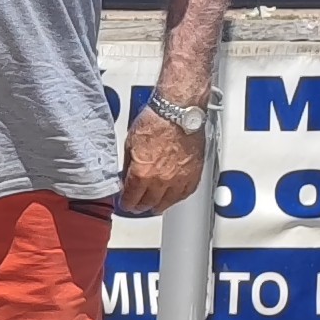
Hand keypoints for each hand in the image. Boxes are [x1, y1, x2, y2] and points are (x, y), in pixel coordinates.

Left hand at [117, 102, 207, 216]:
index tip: (124, 204)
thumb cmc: (156, 122)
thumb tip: (126, 175)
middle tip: (136, 206)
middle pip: (149, 203)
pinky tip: (173, 198)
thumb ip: (129, 164)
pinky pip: (186, 193)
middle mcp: (162, 180)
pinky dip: (177, 198)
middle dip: (140, 206)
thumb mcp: (130, 144)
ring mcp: (180, 178)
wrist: (178, 112)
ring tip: (153, 206)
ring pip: (168, 202)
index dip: (126, 203)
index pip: (131, 198)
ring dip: (159, 206)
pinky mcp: (194, 174)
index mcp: (142, 173)